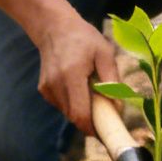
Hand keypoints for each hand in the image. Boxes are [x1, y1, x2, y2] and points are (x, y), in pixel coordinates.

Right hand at [36, 14, 118, 135]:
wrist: (54, 27)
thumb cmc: (84, 38)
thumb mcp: (104, 52)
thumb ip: (112, 79)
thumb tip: (117, 105)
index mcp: (72, 74)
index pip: (80, 113)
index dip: (92, 128)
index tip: (105, 133)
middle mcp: (56, 84)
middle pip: (74, 117)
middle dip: (90, 121)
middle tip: (105, 115)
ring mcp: (47, 87)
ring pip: (67, 113)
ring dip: (81, 111)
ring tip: (91, 94)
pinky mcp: (44, 89)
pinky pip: (61, 105)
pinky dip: (72, 103)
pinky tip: (78, 87)